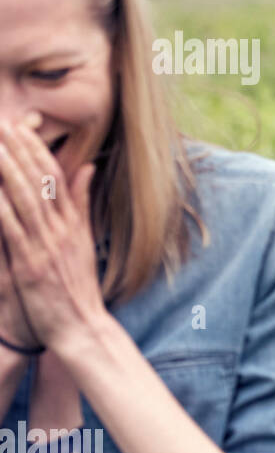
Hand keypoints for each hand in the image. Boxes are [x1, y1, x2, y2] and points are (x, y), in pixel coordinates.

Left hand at [0, 114, 105, 352]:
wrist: (82, 327)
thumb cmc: (78, 288)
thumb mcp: (84, 241)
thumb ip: (82, 203)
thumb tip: (87, 167)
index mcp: (74, 223)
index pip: (56, 178)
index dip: (36, 150)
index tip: (20, 127)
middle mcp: (62, 230)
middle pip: (39, 182)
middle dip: (19, 151)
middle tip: (2, 125)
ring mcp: (46, 246)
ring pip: (25, 200)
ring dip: (8, 171)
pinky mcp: (30, 265)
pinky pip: (12, 230)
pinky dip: (1, 209)